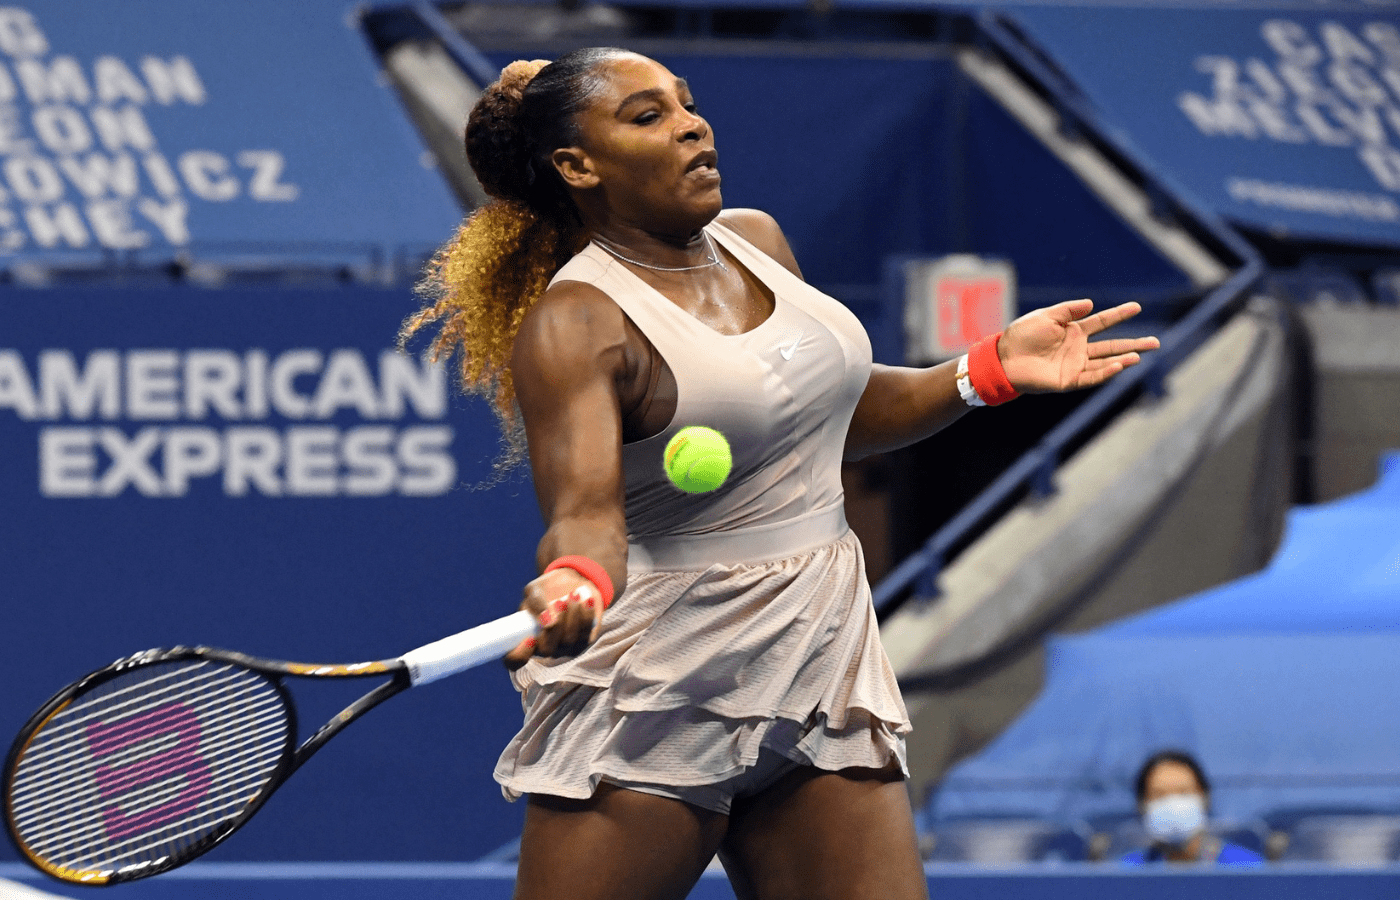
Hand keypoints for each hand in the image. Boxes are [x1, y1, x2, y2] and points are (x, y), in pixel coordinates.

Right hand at [503, 569, 603, 669]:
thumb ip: (535, 603)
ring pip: (568, 640)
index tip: (529, 638)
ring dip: (572, 615)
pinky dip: (586, 615)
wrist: (572, 582)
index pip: (515, 659)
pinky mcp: (584, 640)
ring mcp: (565, 646)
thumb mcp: (535, 590)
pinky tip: (586, 601)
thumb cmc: (548, 589)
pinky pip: (586, 634)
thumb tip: (546, 622)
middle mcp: (545, 646)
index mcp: (525, 636)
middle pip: (547, 650)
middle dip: (554, 626)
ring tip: (573, 595)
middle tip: (559, 601)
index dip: (519, 655)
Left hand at [998, 299, 1159, 393]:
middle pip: (1112, 345)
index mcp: (1073, 331)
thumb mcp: (1046, 316)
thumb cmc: (1021, 335)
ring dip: (1123, 359)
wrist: (1004, 357)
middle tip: (1156, 343)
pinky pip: (1091, 376)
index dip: (1119, 315)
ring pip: (1105, 362)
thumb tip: (1091, 304)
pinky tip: (1119, 365)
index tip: (1137, 307)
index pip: (1102, 322)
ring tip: (1141, 354)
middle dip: (1133, 344)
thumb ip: (1068, 310)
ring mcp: (1075, 365)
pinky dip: (1106, 372)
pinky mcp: (1068, 380)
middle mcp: (1078, 348)